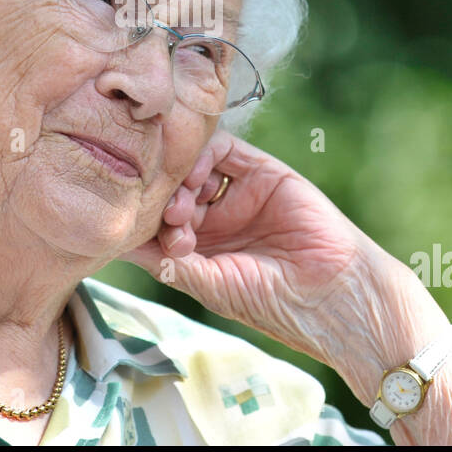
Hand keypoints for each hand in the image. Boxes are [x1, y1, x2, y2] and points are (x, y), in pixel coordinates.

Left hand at [119, 129, 376, 363]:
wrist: (329, 293)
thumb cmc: (271, 300)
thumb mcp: (210, 284)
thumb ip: (169, 261)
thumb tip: (122, 244)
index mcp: (199, 250)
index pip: (154, 223)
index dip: (140, 222)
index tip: (132, 232)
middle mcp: (214, 219)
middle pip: (169, 193)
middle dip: (159, 204)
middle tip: (166, 222)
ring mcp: (236, 194)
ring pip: (191, 170)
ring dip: (177, 182)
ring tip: (179, 209)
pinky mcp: (262, 172)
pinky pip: (223, 150)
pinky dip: (202, 157)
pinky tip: (194, 180)